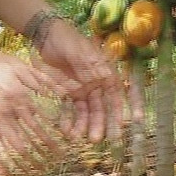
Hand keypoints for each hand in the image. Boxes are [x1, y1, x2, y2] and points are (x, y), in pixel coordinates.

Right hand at [0, 40, 68, 173]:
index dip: (52, 135)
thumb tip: (64, 90)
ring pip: (12, 144)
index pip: (41, 120)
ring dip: (25, 158)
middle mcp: (7, 109)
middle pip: (29, 136)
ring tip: (36, 169)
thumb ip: (41, 78)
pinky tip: (4, 172)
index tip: (63, 147)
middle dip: (43, 151)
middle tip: (54, 162)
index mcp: (19, 94)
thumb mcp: (19, 64)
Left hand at [34, 18, 126, 143]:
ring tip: (78, 138)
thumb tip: (101, 79)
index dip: (125, 107)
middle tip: (96, 139)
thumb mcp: (78, 51)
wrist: (45, 35)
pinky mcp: (67, 92)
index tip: (130, 122)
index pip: (118, 93)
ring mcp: (82, 89)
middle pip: (102, 107)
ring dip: (85, 125)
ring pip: (87, 112)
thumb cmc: (67, 39)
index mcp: (104, 72)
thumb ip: (88, 67)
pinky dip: (69, 120)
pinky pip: (70, 109)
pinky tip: (66, 130)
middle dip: (100, 124)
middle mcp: (96, 83)